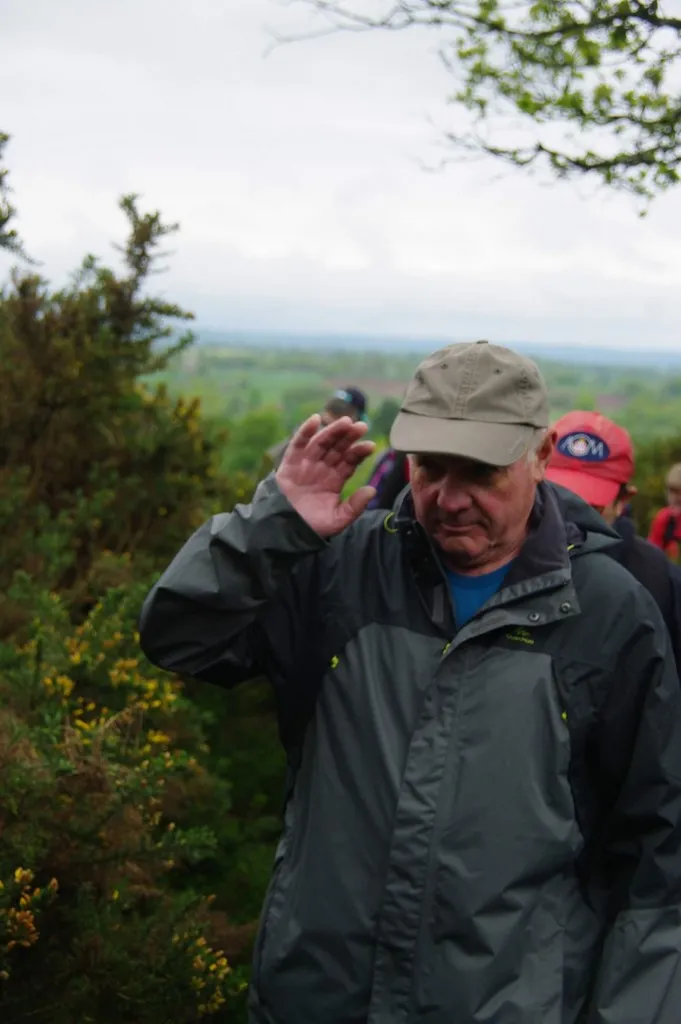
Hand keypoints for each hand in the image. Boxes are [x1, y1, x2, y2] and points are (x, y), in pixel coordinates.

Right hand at [276, 415, 376, 536]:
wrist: (284, 532)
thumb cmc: (311, 526)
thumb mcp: (337, 520)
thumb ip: (354, 507)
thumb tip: (372, 490)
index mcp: (335, 479)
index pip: (350, 461)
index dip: (359, 452)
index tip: (370, 445)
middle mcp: (322, 468)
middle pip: (338, 448)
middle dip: (349, 437)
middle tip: (361, 426)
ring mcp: (306, 464)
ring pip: (321, 443)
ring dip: (333, 431)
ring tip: (346, 422)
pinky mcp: (290, 463)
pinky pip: (298, 444)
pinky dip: (305, 431)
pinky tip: (315, 420)